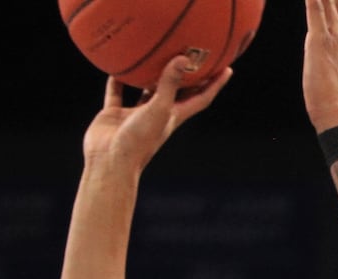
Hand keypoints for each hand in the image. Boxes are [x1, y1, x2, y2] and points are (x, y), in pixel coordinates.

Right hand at [81, 57, 231, 173]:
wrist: (109, 165)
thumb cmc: (138, 142)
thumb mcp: (159, 110)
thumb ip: (169, 84)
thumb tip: (183, 58)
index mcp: (174, 117)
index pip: (200, 98)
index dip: (215, 85)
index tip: (228, 69)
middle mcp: (157, 115)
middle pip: (176, 91)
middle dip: (186, 75)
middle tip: (194, 53)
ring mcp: (135, 115)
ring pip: (145, 90)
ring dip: (150, 75)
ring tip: (156, 53)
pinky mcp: (114, 115)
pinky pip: (116, 92)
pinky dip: (117, 80)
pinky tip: (116, 64)